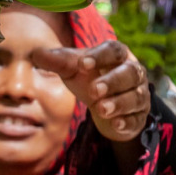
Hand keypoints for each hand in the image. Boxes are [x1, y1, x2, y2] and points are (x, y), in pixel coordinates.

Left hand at [32, 40, 149, 142]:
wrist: (104, 107)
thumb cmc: (89, 79)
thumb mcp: (73, 70)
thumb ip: (58, 61)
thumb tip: (37, 53)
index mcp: (117, 55)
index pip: (113, 50)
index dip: (100, 56)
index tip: (83, 64)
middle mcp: (133, 72)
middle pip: (130, 73)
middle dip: (112, 81)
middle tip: (93, 91)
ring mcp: (139, 94)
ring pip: (136, 97)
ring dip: (119, 103)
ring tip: (100, 109)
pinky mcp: (139, 116)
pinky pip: (137, 118)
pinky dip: (127, 122)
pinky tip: (116, 125)